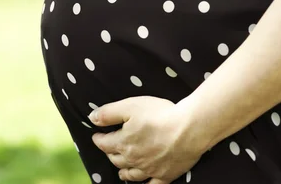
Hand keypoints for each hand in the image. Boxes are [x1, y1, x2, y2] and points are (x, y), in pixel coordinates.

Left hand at [88, 96, 205, 182]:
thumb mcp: (130, 106)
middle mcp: (133, 159)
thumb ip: (109, 113)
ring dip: (123, 171)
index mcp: (123, 142)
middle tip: (110, 149)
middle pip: (116, 160)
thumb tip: (92, 118)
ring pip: (130, 175)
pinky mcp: (165, 175)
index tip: (96, 136)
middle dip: (110, 153)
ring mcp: (149, 170)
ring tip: (121, 169)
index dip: (98, 139)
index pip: (104, 144)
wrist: (189, 129)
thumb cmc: (160, 114)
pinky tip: (143, 183)